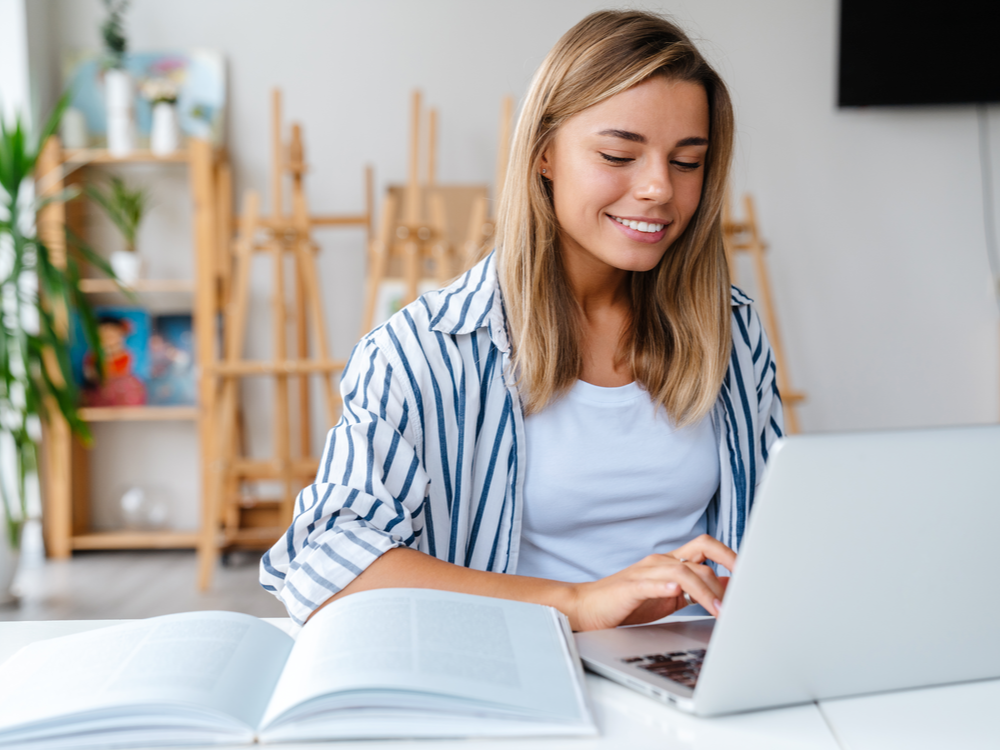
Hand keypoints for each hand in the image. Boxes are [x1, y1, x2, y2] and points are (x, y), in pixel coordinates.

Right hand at [567, 535, 736, 630]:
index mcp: (670, 561)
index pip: (706, 547)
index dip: (731, 556)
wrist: (587, 608)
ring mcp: (646, 572)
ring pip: (685, 571)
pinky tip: (678, 591)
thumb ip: (696, 591)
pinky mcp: (631, 587)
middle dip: (729, 564)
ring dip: (708, 591)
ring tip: (721, 611)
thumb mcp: (670, 597)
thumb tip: (729, 591)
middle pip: (701, 550)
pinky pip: (653, 583)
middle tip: (747, 585)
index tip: (753, 573)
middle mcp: (661, 561)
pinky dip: (667, 585)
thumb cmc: (627, 604)